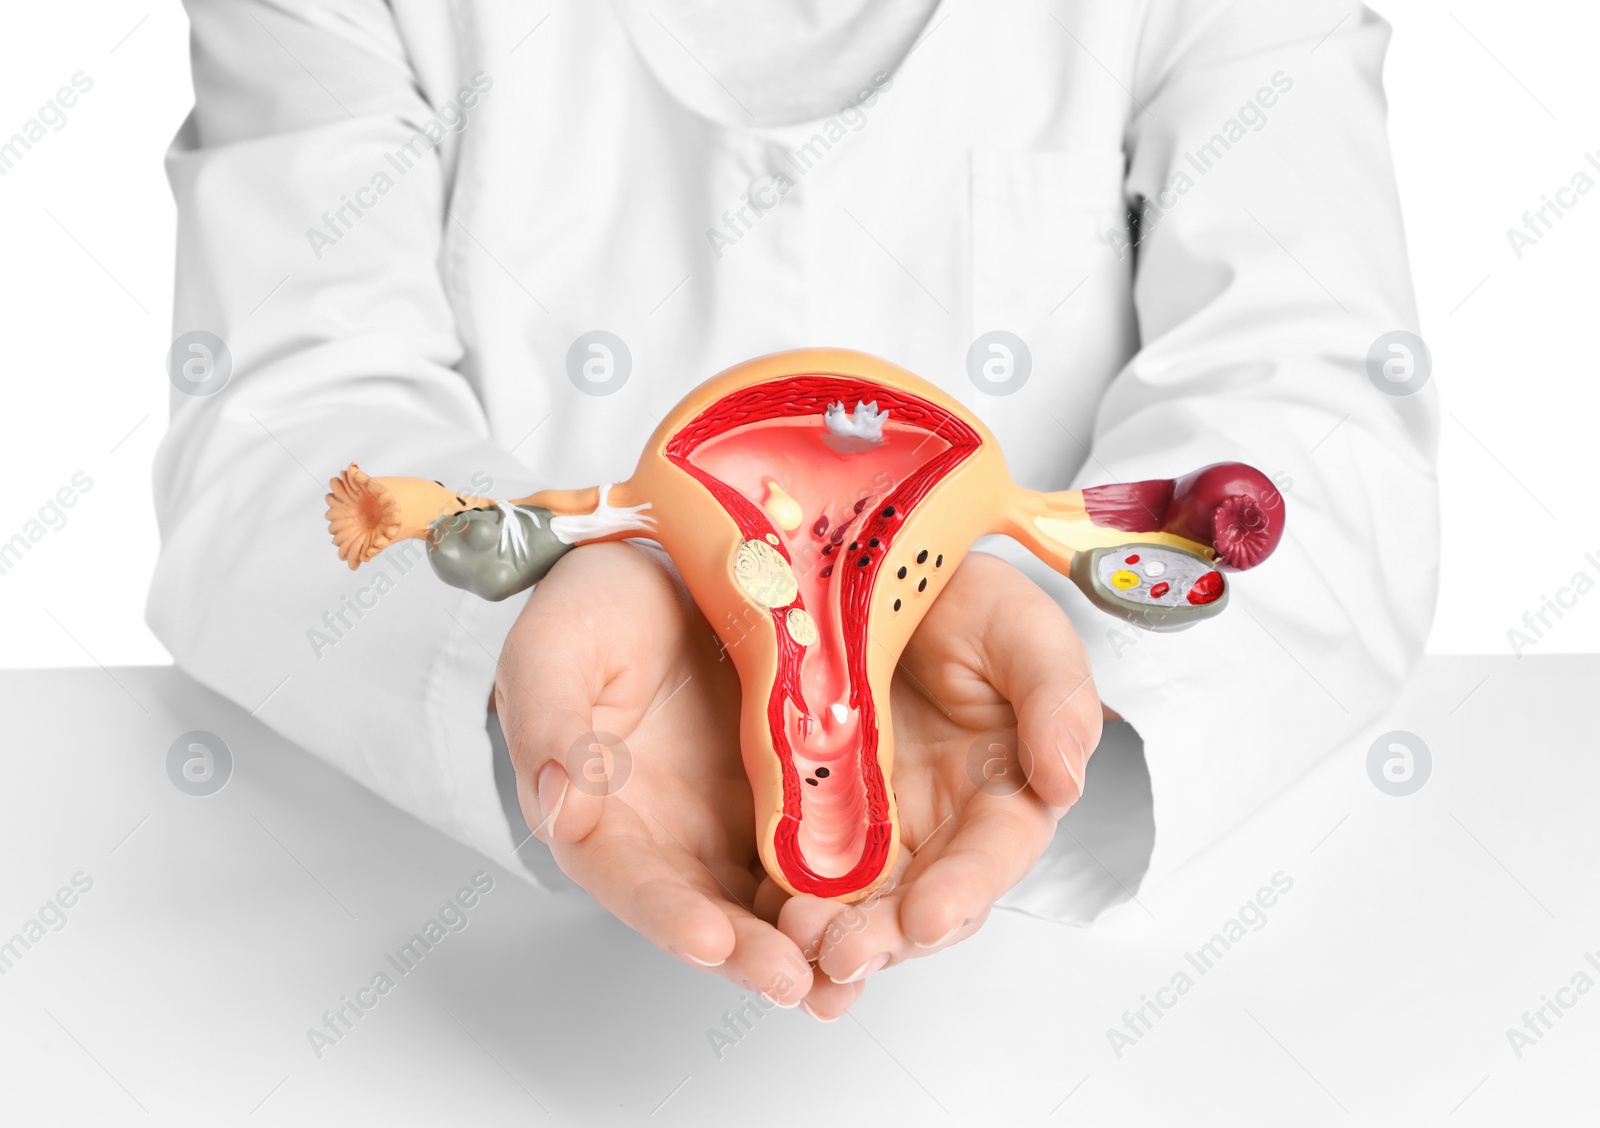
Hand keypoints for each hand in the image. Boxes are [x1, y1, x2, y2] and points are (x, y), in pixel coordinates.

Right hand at [495, 542, 819, 1006]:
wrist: (666, 567)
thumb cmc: (595, 612)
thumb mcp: (556, 649)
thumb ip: (548, 719)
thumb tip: (561, 800)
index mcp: (601, 815)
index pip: (627, 879)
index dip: (663, 912)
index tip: (704, 938)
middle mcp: (671, 837)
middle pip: (708, 911)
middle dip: (749, 952)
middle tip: (793, 980)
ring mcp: (737, 822)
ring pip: (772, 900)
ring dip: (807, 943)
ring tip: (846, 974)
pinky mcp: (797, 795)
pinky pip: (826, 850)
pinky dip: (851, 889)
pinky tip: (889, 917)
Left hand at [776, 552, 1103, 993]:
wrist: (876, 566)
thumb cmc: (966, 600)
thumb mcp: (1024, 631)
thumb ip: (1055, 698)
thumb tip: (1067, 779)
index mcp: (1004, 793)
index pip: (991, 857)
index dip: (963, 892)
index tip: (928, 919)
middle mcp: (940, 824)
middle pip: (920, 901)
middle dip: (886, 936)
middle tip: (844, 954)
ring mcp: (872, 823)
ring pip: (858, 901)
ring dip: (832, 933)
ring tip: (796, 942)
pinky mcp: (812, 810)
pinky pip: (798, 866)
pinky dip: (782, 900)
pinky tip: (759, 920)